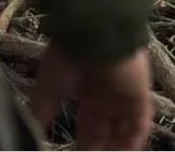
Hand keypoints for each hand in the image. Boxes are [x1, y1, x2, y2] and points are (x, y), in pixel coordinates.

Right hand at [31, 45, 152, 150]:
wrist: (93, 35)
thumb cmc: (68, 58)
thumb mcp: (48, 88)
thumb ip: (43, 112)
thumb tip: (32, 134)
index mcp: (89, 91)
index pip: (89, 123)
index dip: (85, 142)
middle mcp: (109, 95)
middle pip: (108, 129)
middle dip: (101, 148)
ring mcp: (126, 95)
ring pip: (126, 128)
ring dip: (119, 147)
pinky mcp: (141, 95)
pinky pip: (142, 122)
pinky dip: (135, 140)